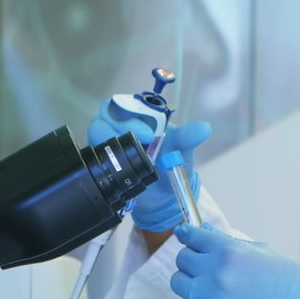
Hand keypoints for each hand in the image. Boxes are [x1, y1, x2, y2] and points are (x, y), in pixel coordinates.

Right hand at [87, 98, 211, 231]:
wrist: (164, 196)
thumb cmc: (173, 166)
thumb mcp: (183, 152)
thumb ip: (189, 139)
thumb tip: (205, 128)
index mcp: (142, 116)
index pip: (125, 101)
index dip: (134, 113)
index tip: (151, 133)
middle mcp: (123, 124)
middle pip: (106, 111)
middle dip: (121, 125)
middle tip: (144, 143)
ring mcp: (111, 141)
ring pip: (96, 128)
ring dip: (110, 140)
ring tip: (132, 157)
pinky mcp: (103, 159)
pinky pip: (94, 152)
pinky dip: (104, 157)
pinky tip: (122, 168)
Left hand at [170, 224, 299, 298]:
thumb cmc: (291, 283)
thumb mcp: (263, 253)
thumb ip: (230, 243)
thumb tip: (205, 232)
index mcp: (230, 251)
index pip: (193, 236)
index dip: (187, 234)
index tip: (184, 234)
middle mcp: (215, 272)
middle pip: (183, 259)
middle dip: (192, 260)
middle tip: (206, 266)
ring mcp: (210, 298)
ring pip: (179, 283)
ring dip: (190, 282)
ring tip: (209, 288)